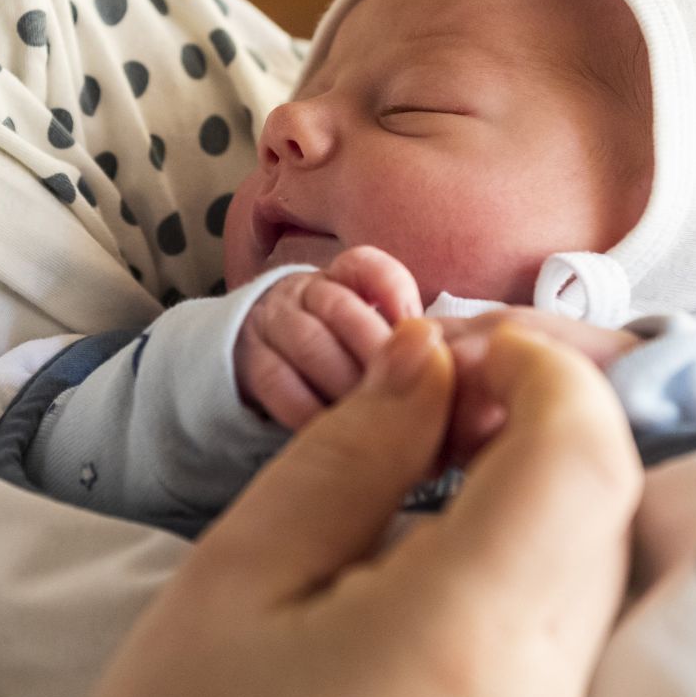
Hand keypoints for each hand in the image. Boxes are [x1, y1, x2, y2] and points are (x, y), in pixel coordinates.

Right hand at [36, 319, 640, 696]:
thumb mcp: (237, 575)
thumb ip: (352, 452)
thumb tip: (429, 357)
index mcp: (464, 642)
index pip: (584, 458)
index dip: (543, 370)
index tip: (466, 346)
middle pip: (609, 519)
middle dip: (547, 428)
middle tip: (440, 400)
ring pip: (601, 590)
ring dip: (544, 507)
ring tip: (430, 487)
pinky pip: (575, 665)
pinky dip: (532, 590)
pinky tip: (437, 582)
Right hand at [234, 245, 421, 428]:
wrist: (266, 362)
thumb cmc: (338, 352)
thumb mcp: (371, 335)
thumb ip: (405, 344)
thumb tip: (446, 369)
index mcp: (341, 278)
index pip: (367, 267)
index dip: (395, 294)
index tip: (420, 331)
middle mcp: (303, 293)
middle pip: (340, 308)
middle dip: (378, 351)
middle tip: (408, 391)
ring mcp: (271, 324)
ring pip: (309, 342)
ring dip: (346, 381)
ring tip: (374, 414)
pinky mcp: (249, 362)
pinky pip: (277, 381)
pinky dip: (309, 408)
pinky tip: (334, 429)